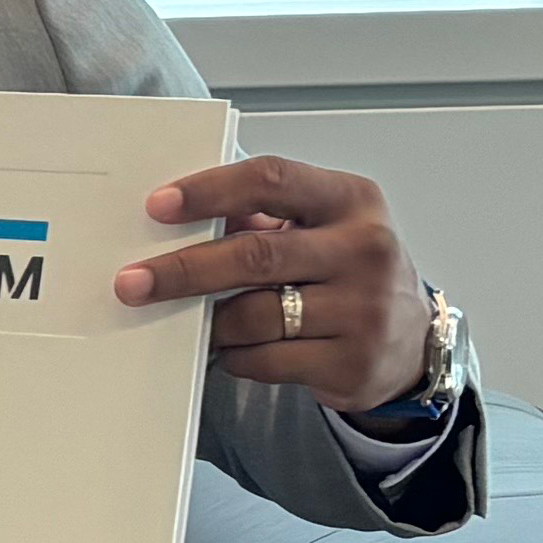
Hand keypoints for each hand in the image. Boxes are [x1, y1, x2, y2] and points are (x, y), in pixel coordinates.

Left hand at [112, 156, 434, 414]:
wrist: (409, 342)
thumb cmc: (349, 272)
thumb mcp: (322, 226)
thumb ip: (261, 214)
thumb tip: (176, 217)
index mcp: (351, 200)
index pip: (271, 180)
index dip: (209, 191)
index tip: (157, 206)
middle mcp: (364, 250)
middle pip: (253, 255)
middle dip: (183, 269)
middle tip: (133, 281)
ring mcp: (362, 310)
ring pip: (253, 316)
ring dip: (210, 321)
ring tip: (193, 320)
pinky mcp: (350, 363)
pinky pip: (264, 360)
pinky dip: (234, 355)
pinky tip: (231, 348)